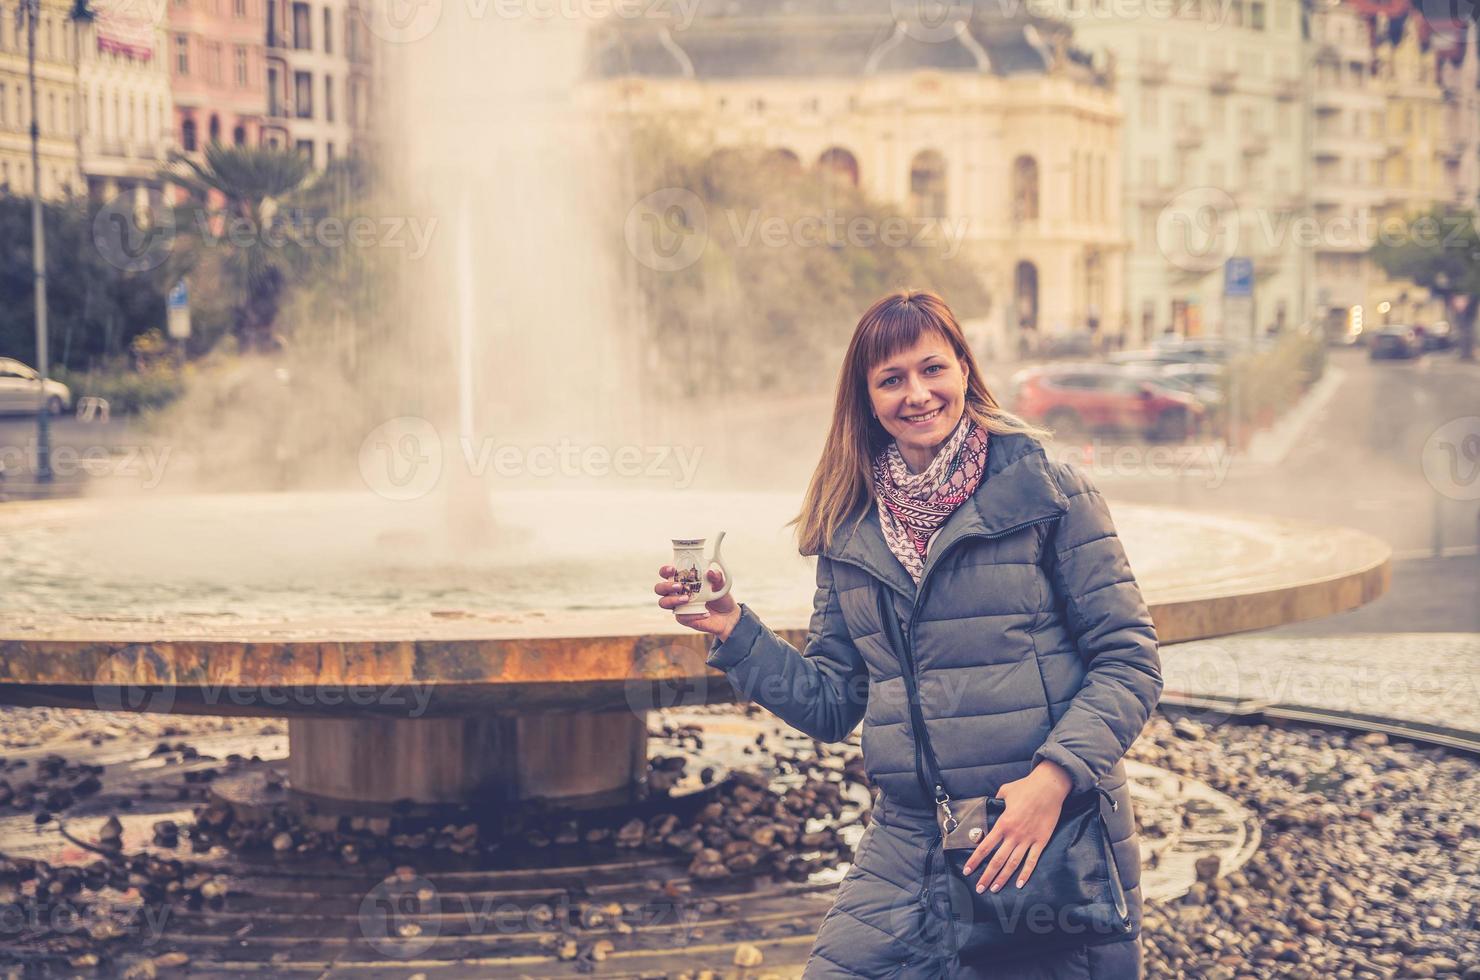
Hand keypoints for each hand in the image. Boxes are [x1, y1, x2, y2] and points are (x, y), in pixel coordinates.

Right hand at [655, 564, 740, 640]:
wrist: (727, 615)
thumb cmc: (719, 596)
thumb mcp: (721, 584)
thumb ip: (717, 576)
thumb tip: (710, 572)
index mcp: (682, 580)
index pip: (666, 573)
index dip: (665, 570)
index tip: (673, 569)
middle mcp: (676, 592)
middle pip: (659, 588)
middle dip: (666, 586)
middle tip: (679, 586)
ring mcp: (678, 606)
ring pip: (663, 603)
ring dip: (672, 600)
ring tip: (686, 599)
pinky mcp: (683, 618)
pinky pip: (681, 617)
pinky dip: (692, 614)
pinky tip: (705, 613)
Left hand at [960, 761, 1072, 893]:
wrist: (1049, 787)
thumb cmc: (1026, 787)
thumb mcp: (1005, 791)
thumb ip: (996, 800)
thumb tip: (992, 802)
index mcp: (1003, 823)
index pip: (985, 847)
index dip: (975, 860)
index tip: (967, 871)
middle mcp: (1014, 834)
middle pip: (997, 860)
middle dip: (987, 876)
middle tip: (979, 889)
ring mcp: (1028, 839)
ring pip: (1013, 864)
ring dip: (1003, 878)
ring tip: (995, 889)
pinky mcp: (1041, 841)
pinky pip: (1032, 861)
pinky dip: (1026, 874)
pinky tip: (1020, 884)